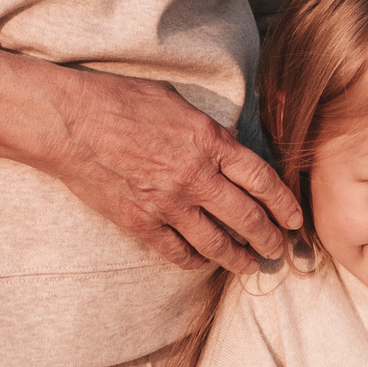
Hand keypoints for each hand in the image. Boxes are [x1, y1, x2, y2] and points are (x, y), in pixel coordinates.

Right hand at [46, 68, 302, 272]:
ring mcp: (168, 204)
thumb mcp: (179, 103)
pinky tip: (205, 262)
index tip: (296, 219)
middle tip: (280, 249)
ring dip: (239, 258)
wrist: (70, 122)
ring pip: (216, 243)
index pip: (263, 180)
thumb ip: (209, 131)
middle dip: (270, 238)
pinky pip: (177, 252)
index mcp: (209, 142)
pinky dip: (196, 260)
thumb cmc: (122, 101)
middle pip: (247, 218)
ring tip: (252, 265)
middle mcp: (195, 177)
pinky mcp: (140, 223)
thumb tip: (231, 147)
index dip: (285, 204)